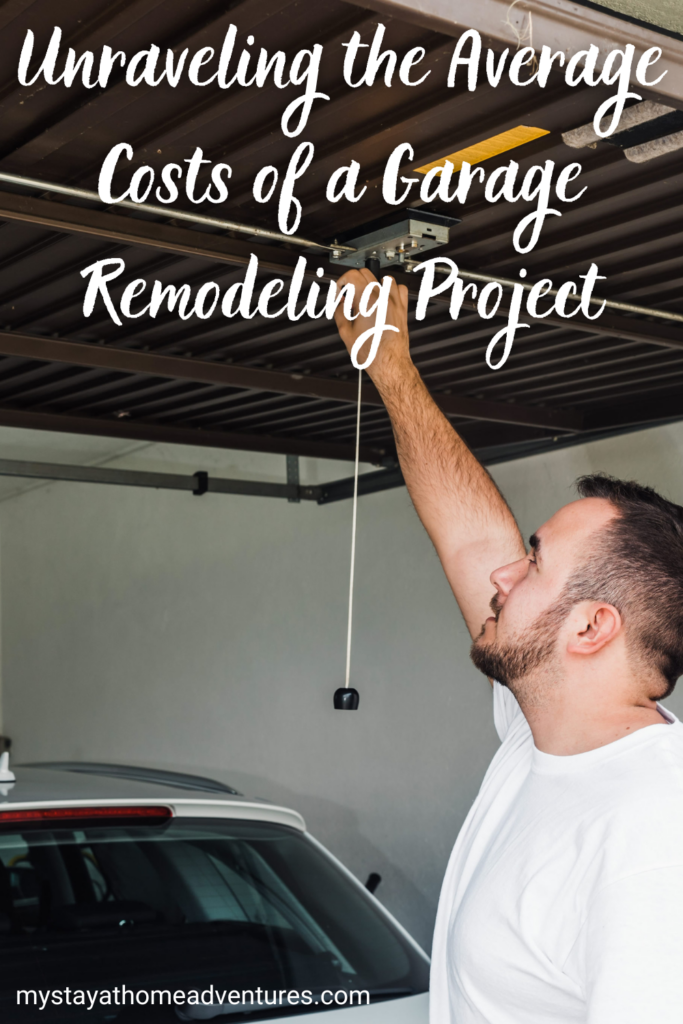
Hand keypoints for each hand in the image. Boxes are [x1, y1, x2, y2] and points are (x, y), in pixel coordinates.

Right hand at [333, 267, 411, 386]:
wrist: (389, 363)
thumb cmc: (371, 353)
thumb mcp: (345, 333)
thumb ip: (340, 312)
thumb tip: (339, 304)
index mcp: (366, 301)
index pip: (351, 276)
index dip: (341, 283)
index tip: (339, 293)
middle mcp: (382, 298)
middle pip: (365, 273)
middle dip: (353, 282)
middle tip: (348, 297)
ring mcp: (394, 302)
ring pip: (383, 278)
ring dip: (372, 284)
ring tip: (365, 297)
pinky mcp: (402, 308)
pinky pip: (399, 288)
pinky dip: (390, 290)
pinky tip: (383, 299)